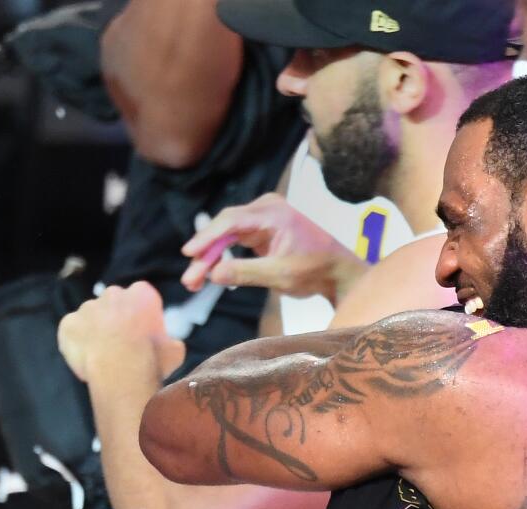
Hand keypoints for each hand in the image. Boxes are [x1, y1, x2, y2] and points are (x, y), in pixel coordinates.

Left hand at [57, 282, 184, 382]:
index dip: (141, 312)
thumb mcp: (175, 349)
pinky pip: (73, 330)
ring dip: (96, 328)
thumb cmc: (152, 359)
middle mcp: (112, 294)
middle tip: (122, 340)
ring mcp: (87, 307)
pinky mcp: (68, 323)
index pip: (141, 294)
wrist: (121, 375)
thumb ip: (168, 339)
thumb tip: (166, 343)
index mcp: (141, 293)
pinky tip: (88, 356)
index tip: (143, 329)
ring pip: (92, 315)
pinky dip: (78, 341)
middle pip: (113, 301)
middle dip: (116, 316)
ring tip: (104, 352)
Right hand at [181, 193, 365, 301]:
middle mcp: (266, 209)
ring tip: (193, 281)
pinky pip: (234, 240)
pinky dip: (222, 257)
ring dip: (210, 257)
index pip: (231, 221)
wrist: (337, 272)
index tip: (189, 253)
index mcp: (274, 214)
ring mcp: (262, 218)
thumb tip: (214, 274)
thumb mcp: (281, 275)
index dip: (207, 237)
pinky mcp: (260, 230)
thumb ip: (247, 273)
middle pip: (224, 228)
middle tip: (189, 280)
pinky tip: (210, 273)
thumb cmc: (316, 270)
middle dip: (205, 254)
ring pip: (226, 236)